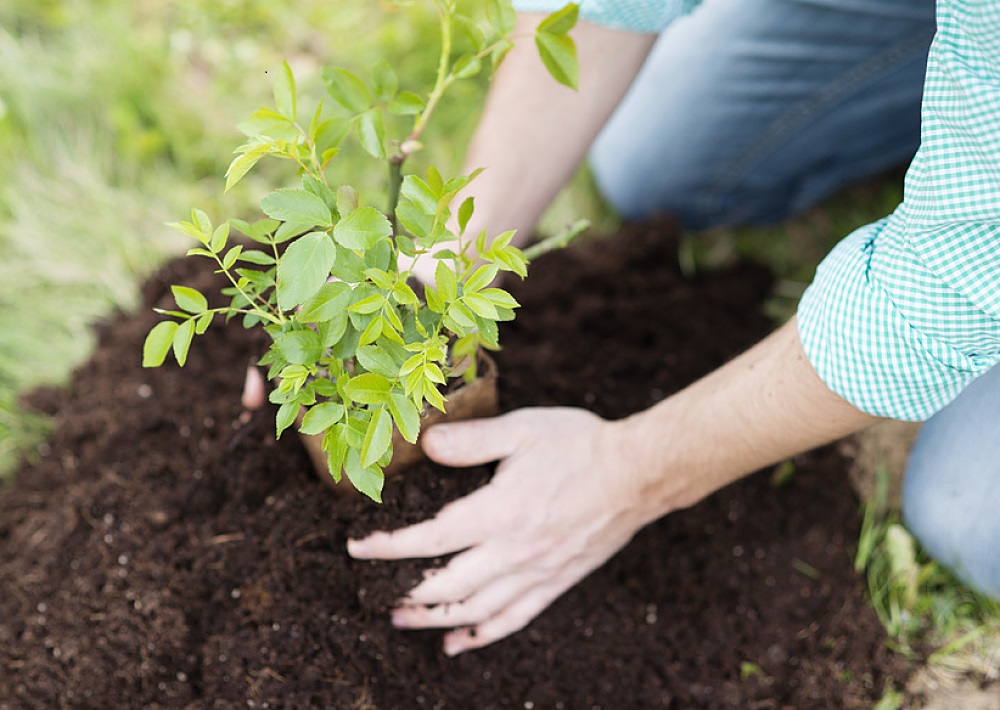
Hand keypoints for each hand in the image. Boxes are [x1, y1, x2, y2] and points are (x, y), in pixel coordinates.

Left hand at [346, 407, 660, 654]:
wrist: (639, 473)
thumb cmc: (580, 445)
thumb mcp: (522, 429)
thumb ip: (471, 440)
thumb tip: (425, 444)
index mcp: (499, 513)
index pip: (429, 539)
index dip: (388, 547)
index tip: (358, 548)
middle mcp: (514, 552)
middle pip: (446, 586)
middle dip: (404, 591)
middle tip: (374, 591)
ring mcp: (536, 574)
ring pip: (474, 611)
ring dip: (433, 620)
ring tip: (403, 619)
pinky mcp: (556, 584)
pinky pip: (513, 620)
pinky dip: (481, 636)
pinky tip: (458, 644)